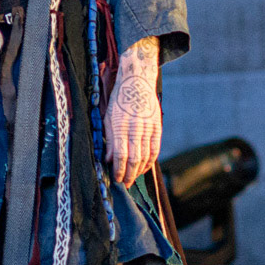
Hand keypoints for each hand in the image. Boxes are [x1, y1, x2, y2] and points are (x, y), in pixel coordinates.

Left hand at [106, 37, 160, 187]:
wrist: (138, 80)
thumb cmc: (119, 98)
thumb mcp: (107, 116)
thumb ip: (108, 138)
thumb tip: (107, 159)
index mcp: (120, 124)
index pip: (120, 154)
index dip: (118, 170)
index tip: (115, 178)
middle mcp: (135, 127)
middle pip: (134, 159)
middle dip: (128, 174)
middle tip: (124, 184)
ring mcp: (148, 127)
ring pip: (145, 156)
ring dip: (139, 171)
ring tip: (133, 178)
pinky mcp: (157, 126)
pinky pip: (155, 149)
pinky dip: (150, 161)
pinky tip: (144, 168)